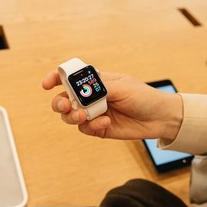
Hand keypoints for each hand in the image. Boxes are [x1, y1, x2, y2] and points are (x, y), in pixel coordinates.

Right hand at [42, 71, 182, 140]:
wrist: (159, 118)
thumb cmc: (143, 96)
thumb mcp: (122, 86)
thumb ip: (100, 88)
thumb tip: (80, 91)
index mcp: (96, 82)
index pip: (71, 78)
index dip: (56, 78)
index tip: (47, 84)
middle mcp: (91, 97)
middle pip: (65, 99)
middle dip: (60, 102)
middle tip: (66, 105)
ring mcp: (94, 113)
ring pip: (71, 116)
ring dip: (73, 116)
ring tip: (84, 116)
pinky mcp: (99, 128)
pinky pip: (86, 129)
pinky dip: (91, 126)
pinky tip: (105, 123)